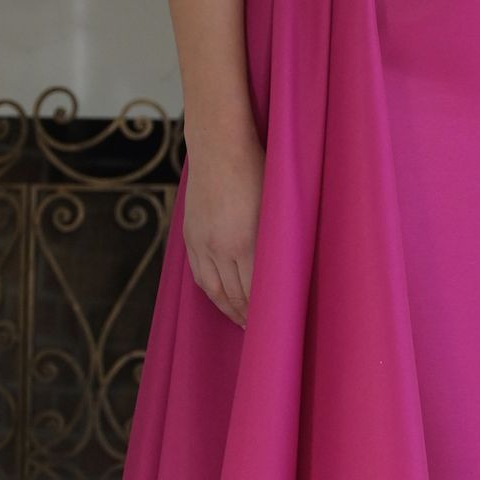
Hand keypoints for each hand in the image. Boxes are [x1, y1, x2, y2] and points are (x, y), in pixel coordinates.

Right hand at [181, 126, 263, 326]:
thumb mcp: (279, 206)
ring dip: (230, 310)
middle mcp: (220, 248)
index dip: (267, 313)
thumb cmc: (259, 169)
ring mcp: (202, 243)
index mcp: (246, 242)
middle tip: (264, 333)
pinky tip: (222, 300)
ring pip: (215, 290)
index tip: (278, 327)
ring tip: (244, 323)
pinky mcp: (190, 236)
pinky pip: (200, 276)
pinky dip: (212, 293)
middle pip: (235, 297)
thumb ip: (280, 241)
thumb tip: (289, 271)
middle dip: (250, 317)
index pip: (257, 293)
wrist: (219, 146)